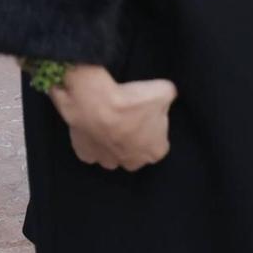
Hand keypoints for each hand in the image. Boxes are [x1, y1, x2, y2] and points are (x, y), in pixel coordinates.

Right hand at [48, 65, 176, 170]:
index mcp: (154, 151)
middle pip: (136, 152)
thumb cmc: (130, 101)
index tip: (145, 113)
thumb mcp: (162, 90)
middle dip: (133, 139)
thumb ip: (167, 95)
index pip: (159, 142)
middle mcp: (132, 162)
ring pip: (112, 155)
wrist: (94, 103)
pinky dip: (90, 141)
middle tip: (126, 116)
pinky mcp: (85, 154)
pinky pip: (90, 151)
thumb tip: (166, 92)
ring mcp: (107, 161)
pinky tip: (91, 127)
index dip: (152, 127)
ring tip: (107, 121)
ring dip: (111, 142)